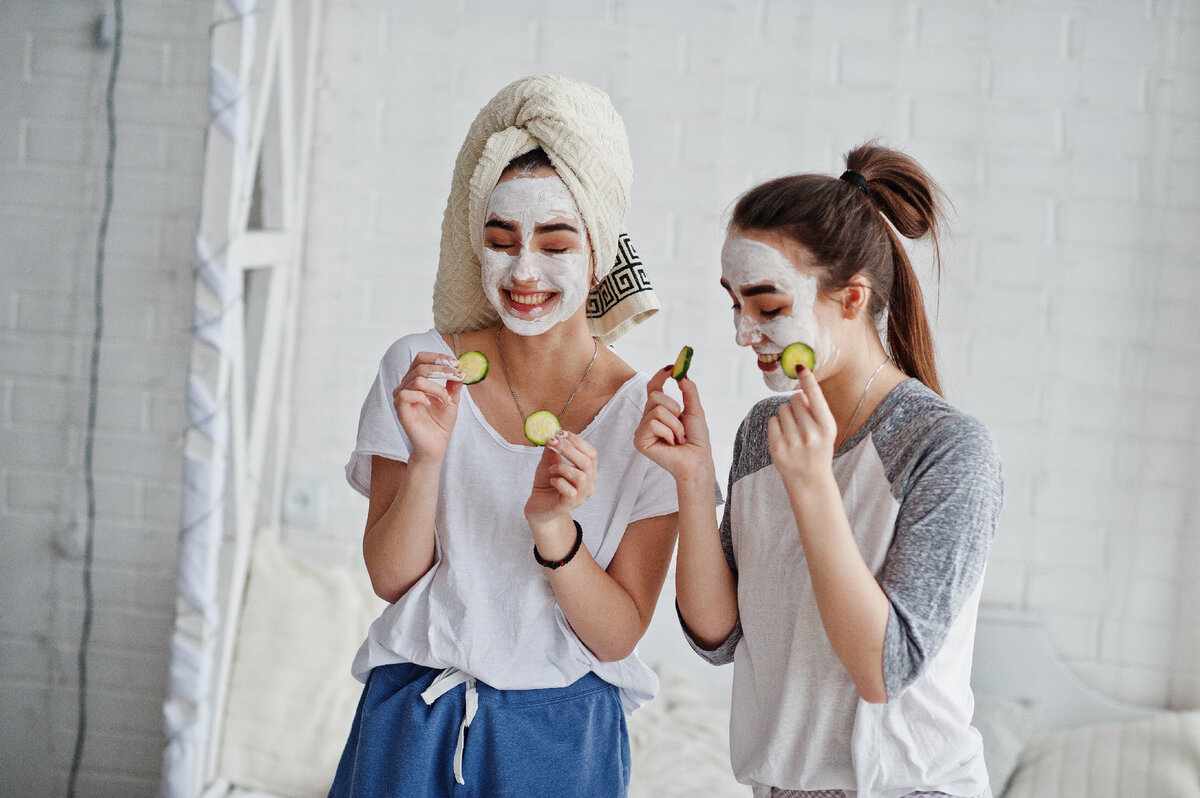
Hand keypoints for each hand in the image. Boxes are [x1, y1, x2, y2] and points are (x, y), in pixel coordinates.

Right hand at [392, 352, 464, 461]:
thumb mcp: (452, 399)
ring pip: (417, 380)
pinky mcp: (399, 409)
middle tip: (458, 375)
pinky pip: (407, 394)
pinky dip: (423, 397)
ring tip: (447, 400)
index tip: (456, 362)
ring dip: (437, 388)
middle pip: (420, 366)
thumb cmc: (441, 423)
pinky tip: (431, 404)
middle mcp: (406, 386)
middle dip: (442, 369)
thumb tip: (460, 369)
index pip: (421, 359)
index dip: (437, 357)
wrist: (436, 445)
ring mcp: (401, 397)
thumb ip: (453, 384)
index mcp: (416, 380)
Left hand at [524, 430, 597, 526]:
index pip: (592, 454)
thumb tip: (554, 434)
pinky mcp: (570, 504)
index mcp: (588, 472)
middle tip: (554, 443)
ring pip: (581, 476)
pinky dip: (558, 481)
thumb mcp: (550, 462)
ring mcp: (581, 496)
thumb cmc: (547, 483)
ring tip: (552, 469)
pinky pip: (570, 490)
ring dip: (562, 467)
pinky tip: (552, 481)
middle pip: (587, 463)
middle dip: (569, 450)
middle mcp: (589, 484)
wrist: (538, 504)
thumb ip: (554, 450)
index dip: (578, 441)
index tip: (562, 433)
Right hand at [634, 367, 713, 484]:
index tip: (672, 368)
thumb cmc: (696, 439)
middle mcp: (647, 418)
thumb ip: (689, 391)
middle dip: (674, 408)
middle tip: (681, 425)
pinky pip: (654, 423)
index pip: (653, 387)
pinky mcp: (639, 440)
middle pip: (655, 396)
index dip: (660, 376)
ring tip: (678, 437)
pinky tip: (671, 443)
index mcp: (658, 410)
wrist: (698, 459)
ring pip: (656, 410)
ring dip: (674, 424)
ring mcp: (642, 429)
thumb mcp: (695, 410)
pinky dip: (669, 432)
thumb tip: (682, 375)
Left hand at [767, 366, 837, 486]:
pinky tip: (785, 437)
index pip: (815, 396)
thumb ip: (815, 410)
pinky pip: (772, 421)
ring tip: (794, 431)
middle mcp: (811, 434)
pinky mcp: (777, 448)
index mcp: (827, 427)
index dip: (807, 379)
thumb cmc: (818, 449)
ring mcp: (793, 442)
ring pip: (782, 408)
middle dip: (796, 405)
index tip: (800, 366)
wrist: (810, 481)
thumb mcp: (825, 430)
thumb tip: (800, 390)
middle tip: (802, 421)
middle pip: (795, 399)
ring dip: (786, 415)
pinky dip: (777, 425)